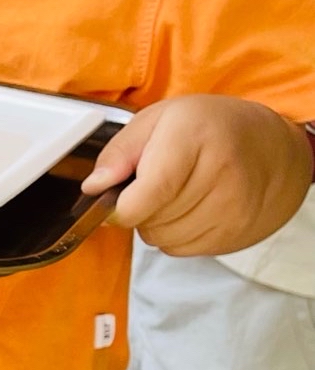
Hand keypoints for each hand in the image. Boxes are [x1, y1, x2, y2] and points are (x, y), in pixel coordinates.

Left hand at [85, 95, 312, 256]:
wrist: (274, 149)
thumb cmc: (212, 128)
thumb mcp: (160, 120)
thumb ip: (120, 151)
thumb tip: (94, 187)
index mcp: (193, 137)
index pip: (147, 194)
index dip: (121, 208)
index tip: (114, 203)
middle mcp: (219, 173)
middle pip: (151, 221)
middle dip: (140, 209)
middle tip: (157, 184)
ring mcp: (233, 208)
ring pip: (163, 240)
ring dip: (157, 224)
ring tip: (176, 194)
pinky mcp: (236, 232)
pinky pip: (182, 250)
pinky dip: (176, 235)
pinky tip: (192, 209)